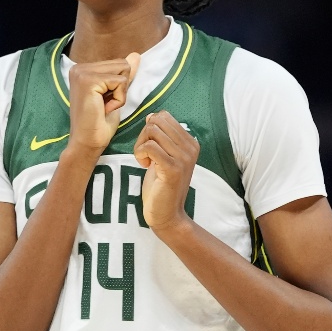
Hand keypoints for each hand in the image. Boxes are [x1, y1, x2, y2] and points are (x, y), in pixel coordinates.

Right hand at [67, 53, 140, 153]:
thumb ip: (123, 75)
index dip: (119, 86)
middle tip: (104, 105)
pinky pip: (120, 82)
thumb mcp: (115, 94)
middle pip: (122, 64)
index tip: (104, 102)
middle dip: (121, 88)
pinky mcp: (88, 81)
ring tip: (104, 107)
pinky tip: (104, 109)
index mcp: (83, 69)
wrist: (87, 143)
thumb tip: (136, 55)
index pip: (119, 64)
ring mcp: (82, 73)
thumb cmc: (99, 123)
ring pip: (123, 71)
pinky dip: (119, 99)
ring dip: (121, 93)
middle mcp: (79, 67)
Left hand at [133, 110, 198, 230]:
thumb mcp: (162, 157)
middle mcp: (190, 148)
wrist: (167, 215)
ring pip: (152, 131)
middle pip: (157, 121)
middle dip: (143, 135)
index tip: (150, 148)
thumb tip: (152, 115)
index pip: (164, 116)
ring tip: (145, 160)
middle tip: (144, 154)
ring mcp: (184, 158)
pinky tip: (144, 165)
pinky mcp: (173, 168)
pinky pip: (150, 146)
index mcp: (190, 143)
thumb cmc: (161, 186)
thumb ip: (160, 137)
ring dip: (140, 145)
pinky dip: (140, 153)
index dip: (150, 128)